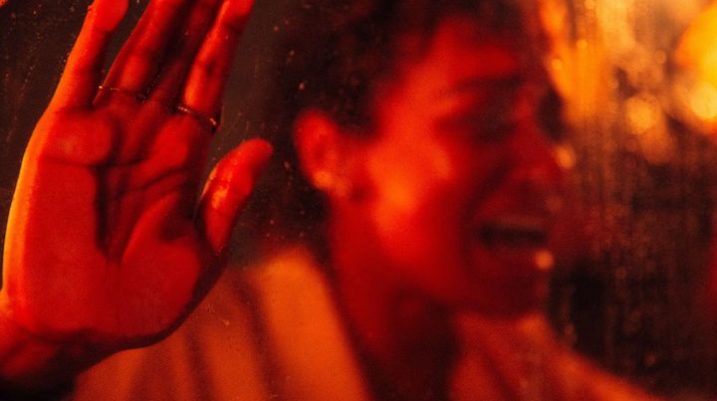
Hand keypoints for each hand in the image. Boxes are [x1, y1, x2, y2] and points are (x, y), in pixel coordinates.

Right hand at [1, 0, 270, 350]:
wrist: (86, 327)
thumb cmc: (144, 299)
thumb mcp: (201, 249)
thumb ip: (227, 194)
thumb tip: (262, 144)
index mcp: (182, 157)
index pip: (207, 82)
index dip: (225, 40)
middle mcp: (145, 134)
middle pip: (176, 57)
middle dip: (196, 12)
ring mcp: (105, 131)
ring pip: (136, 56)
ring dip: (158, 13)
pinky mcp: (63, 138)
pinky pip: (81, 77)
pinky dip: (96, 37)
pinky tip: (119, 1)